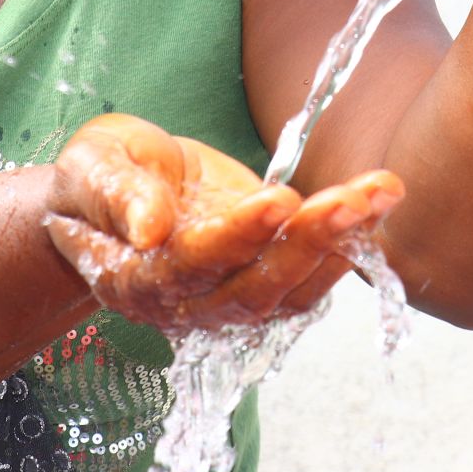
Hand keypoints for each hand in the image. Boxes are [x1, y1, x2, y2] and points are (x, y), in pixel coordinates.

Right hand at [44, 113, 403, 330]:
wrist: (108, 193)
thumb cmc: (95, 178)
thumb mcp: (91, 169)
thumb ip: (116, 196)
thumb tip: (149, 226)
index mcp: (137, 278)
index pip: (194, 266)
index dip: (239, 237)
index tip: (278, 198)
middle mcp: (187, 302)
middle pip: (256, 290)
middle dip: (311, 244)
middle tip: (356, 199)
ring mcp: (227, 294)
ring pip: (291, 290)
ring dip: (340, 244)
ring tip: (381, 191)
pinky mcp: (259, 274)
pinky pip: (307, 275)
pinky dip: (343, 244)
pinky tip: (374, 203)